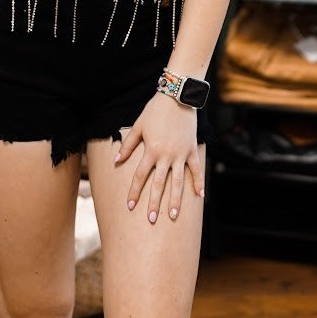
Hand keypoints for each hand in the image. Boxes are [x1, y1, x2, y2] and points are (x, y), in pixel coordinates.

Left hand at [114, 92, 203, 223]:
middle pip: (158, 184)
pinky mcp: (191, 150)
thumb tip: (116, 161)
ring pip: (178, 182)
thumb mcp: (138, 126)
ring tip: (173, 216)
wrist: (177, 97)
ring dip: (175, 200)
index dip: (134, 192)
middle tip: (151, 220)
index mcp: (151, 150)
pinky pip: (196, 170)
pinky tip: (200, 197)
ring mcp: (180, 154)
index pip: (140, 176)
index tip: (130, 206)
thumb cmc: (155, 110)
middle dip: (154, 203)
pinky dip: (198, 183)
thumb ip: (128, 145)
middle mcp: (166, 155)